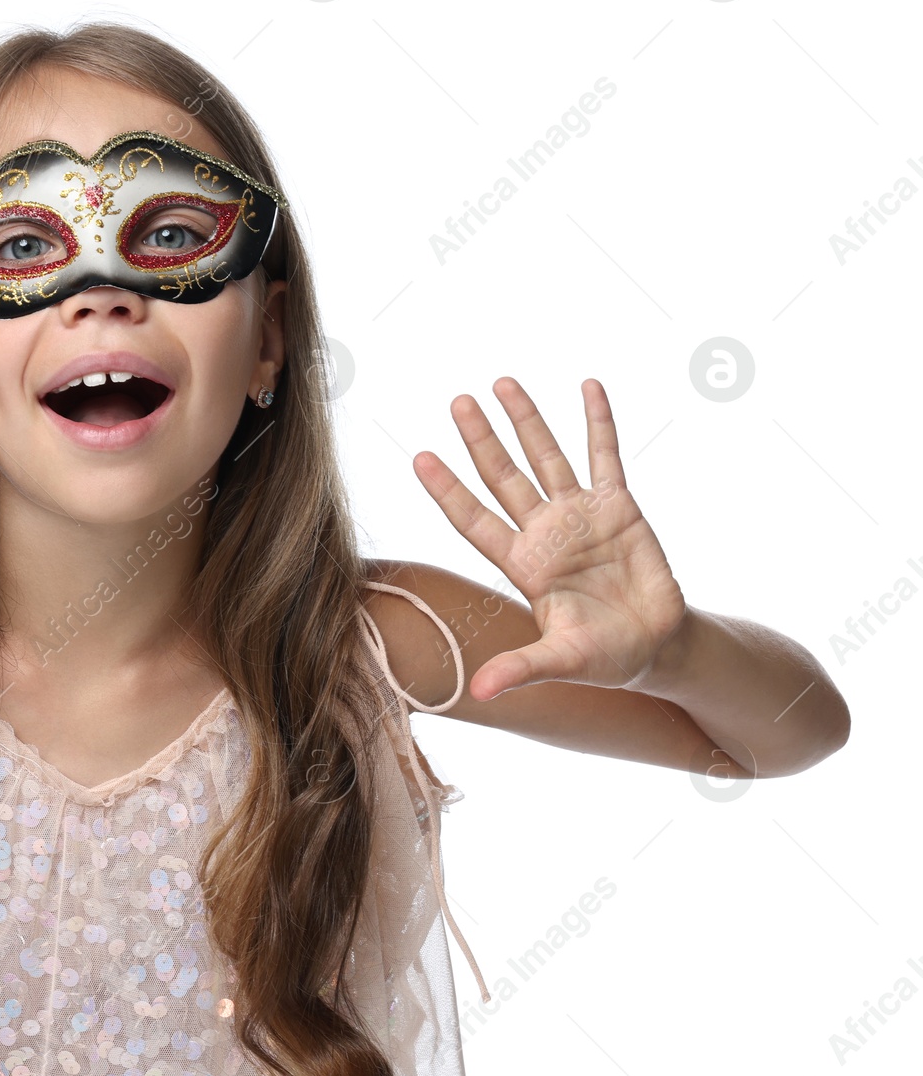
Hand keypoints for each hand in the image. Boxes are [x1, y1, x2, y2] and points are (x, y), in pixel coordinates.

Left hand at [411, 377, 687, 700]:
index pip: (474, 519)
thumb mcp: (561, 661)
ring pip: (546, 456)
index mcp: (523, 564)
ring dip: (527, 420)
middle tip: (456, 402)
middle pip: (503, 476)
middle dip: (480, 440)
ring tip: (502, 382)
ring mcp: (580, 515)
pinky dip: (598, 422)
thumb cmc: (603, 657)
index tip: (419, 457)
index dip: (447, 490)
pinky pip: (606, 455)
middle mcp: (544, 532)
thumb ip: (521, 668)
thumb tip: (479, 693)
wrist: (655, 647)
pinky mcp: (620, 507)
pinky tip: (588, 386)